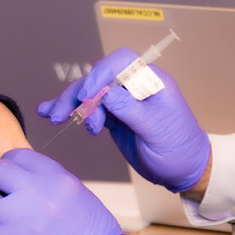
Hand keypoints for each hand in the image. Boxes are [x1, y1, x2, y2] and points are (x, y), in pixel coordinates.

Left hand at [0, 149, 122, 234]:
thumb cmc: (93, 232)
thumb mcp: (76, 192)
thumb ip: (46, 180)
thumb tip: (17, 176)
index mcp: (56, 177)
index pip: (17, 155)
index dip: (9, 164)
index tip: (8, 176)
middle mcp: (36, 192)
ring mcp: (20, 218)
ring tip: (1, 220)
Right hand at [38, 49, 210, 192]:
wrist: (184, 171)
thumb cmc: (179, 150)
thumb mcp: (157, 131)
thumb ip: (131, 110)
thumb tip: (105, 94)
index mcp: (152, 82)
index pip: (122, 63)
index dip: (101, 74)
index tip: (87, 96)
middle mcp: (135, 86)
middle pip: (100, 78)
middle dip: (79, 94)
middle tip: (63, 115)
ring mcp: (123, 101)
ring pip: (90, 94)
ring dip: (70, 103)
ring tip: (54, 117)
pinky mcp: (113, 116)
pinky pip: (89, 109)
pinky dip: (71, 111)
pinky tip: (49, 112)